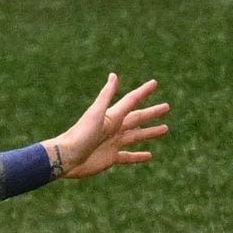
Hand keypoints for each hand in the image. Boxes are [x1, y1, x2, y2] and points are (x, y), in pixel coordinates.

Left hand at [47, 73, 168, 179]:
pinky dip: (139, 156)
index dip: (143, 92)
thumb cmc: (80, 134)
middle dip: (152, 113)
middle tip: (166, 107)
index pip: (131, 101)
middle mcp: (114, 129)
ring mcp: (113, 143)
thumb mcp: (95, 113)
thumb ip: (106, 95)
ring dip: (150, 132)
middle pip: (138, 118)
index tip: (154, 83)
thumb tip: (114, 75)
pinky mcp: (110, 158)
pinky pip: (128, 156)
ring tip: (165, 128)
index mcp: (112, 116)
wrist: (66, 157)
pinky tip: (149, 156)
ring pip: (137, 136)